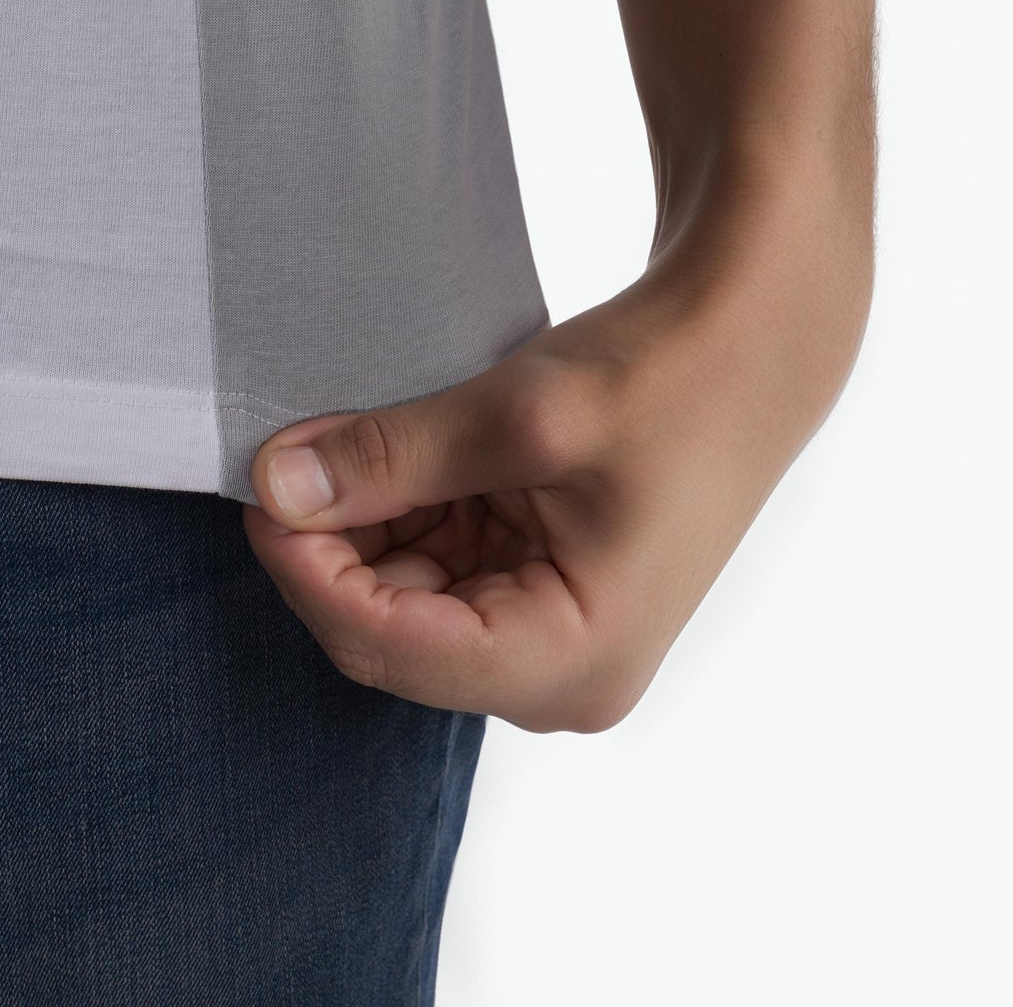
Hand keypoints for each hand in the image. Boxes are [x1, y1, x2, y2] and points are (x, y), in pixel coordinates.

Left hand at [244, 172, 871, 731]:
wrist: (753, 339)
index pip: (389, 646)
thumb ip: (395, 455)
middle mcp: (561, 674)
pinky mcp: (542, 586)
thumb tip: (277, 482)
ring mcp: (551, 634)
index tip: (259, 485)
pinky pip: (440, 564)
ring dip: (362, 523)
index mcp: (571, 661)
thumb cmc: (669, 378)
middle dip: (329, 544)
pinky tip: (385, 447)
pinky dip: (402, 508)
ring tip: (338, 435)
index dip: (305, 570)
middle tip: (284, 448)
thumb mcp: (524, 415)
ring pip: (405, 597)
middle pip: (390, 630)